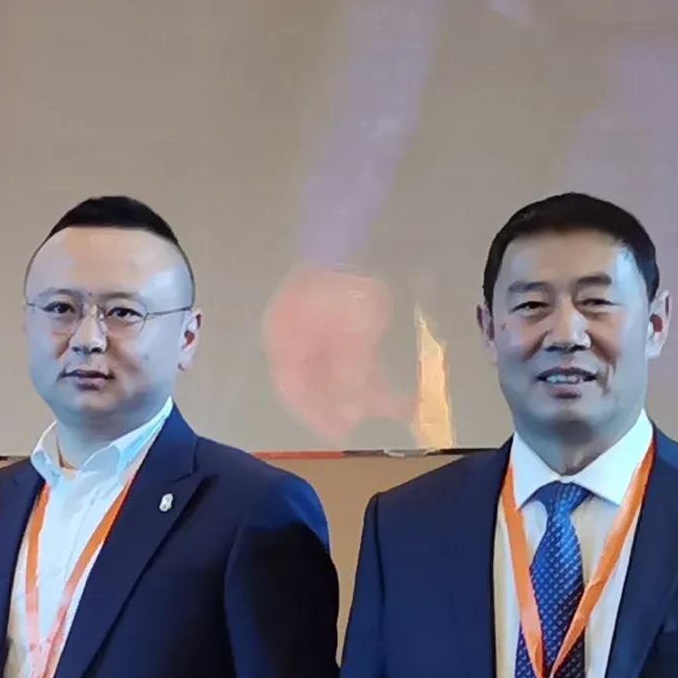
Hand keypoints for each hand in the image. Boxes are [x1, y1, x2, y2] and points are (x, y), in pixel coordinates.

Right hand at [262, 263, 400, 445]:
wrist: (345, 240)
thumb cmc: (345, 290)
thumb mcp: (354, 336)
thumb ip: (352, 374)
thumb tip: (352, 409)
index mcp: (286, 346)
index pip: (294, 392)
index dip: (316, 417)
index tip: (339, 437)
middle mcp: (293, 342)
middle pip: (313, 383)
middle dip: (341, 404)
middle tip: (364, 423)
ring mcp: (311, 329)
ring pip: (332, 369)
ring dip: (358, 388)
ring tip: (391, 405)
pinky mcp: (330, 318)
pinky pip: (344, 352)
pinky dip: (362, 368)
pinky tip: (383, 380)